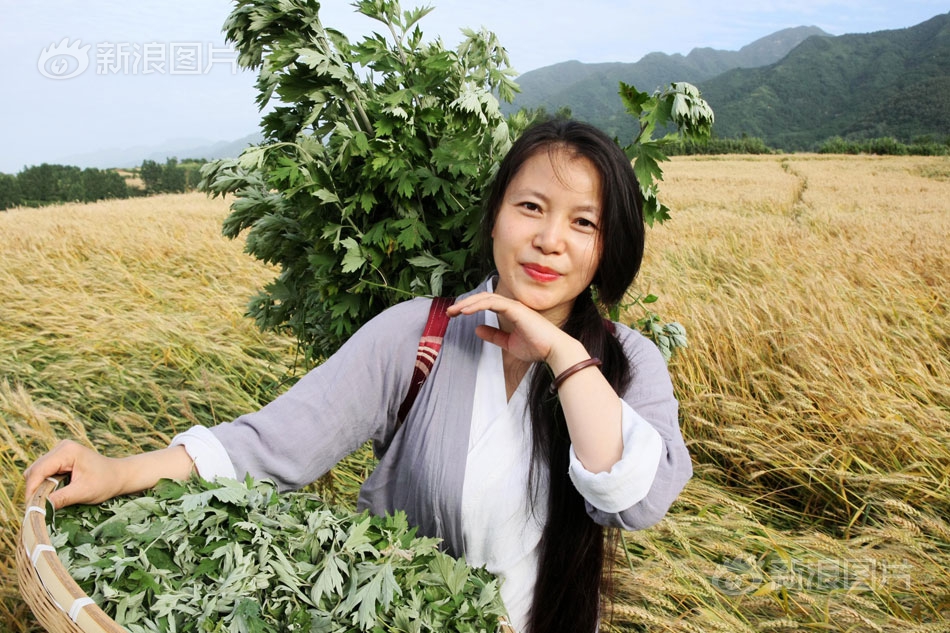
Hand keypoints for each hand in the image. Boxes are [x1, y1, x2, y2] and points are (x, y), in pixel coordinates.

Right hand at [24, 440, 126, 508]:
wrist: (119, 475)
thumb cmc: (106, 482)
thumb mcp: (84, 492)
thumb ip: (61, 498)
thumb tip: (39, 509)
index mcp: (67, 451)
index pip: (39, 471)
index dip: (31, 490)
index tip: (30, 509)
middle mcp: (61, 448)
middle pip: (35, 471)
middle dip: (33, 490)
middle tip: (35, 509)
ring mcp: (59, 452)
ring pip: (37, 472)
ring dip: (38, 488)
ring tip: (43, 503)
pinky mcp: (60, 458)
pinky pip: (44, 473)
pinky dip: (43, 485)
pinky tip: (50, 495)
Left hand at [447, 292, 579, 366]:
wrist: (554, 350)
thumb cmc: (537, 347)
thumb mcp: (509, 343)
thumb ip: (494, 336)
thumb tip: (477, 329)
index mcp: (511, 311)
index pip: (486, 303)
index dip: (470, 306)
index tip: (455, 314)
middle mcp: (512, 305)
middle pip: (483, 298)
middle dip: (464, 303)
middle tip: (449, 312)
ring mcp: (514, 306)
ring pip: (485, 298)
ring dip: (467, 304)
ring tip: (454, 311)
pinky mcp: (515, 309)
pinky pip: (492, 303)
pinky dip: (477, 305)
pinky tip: (466, 311)